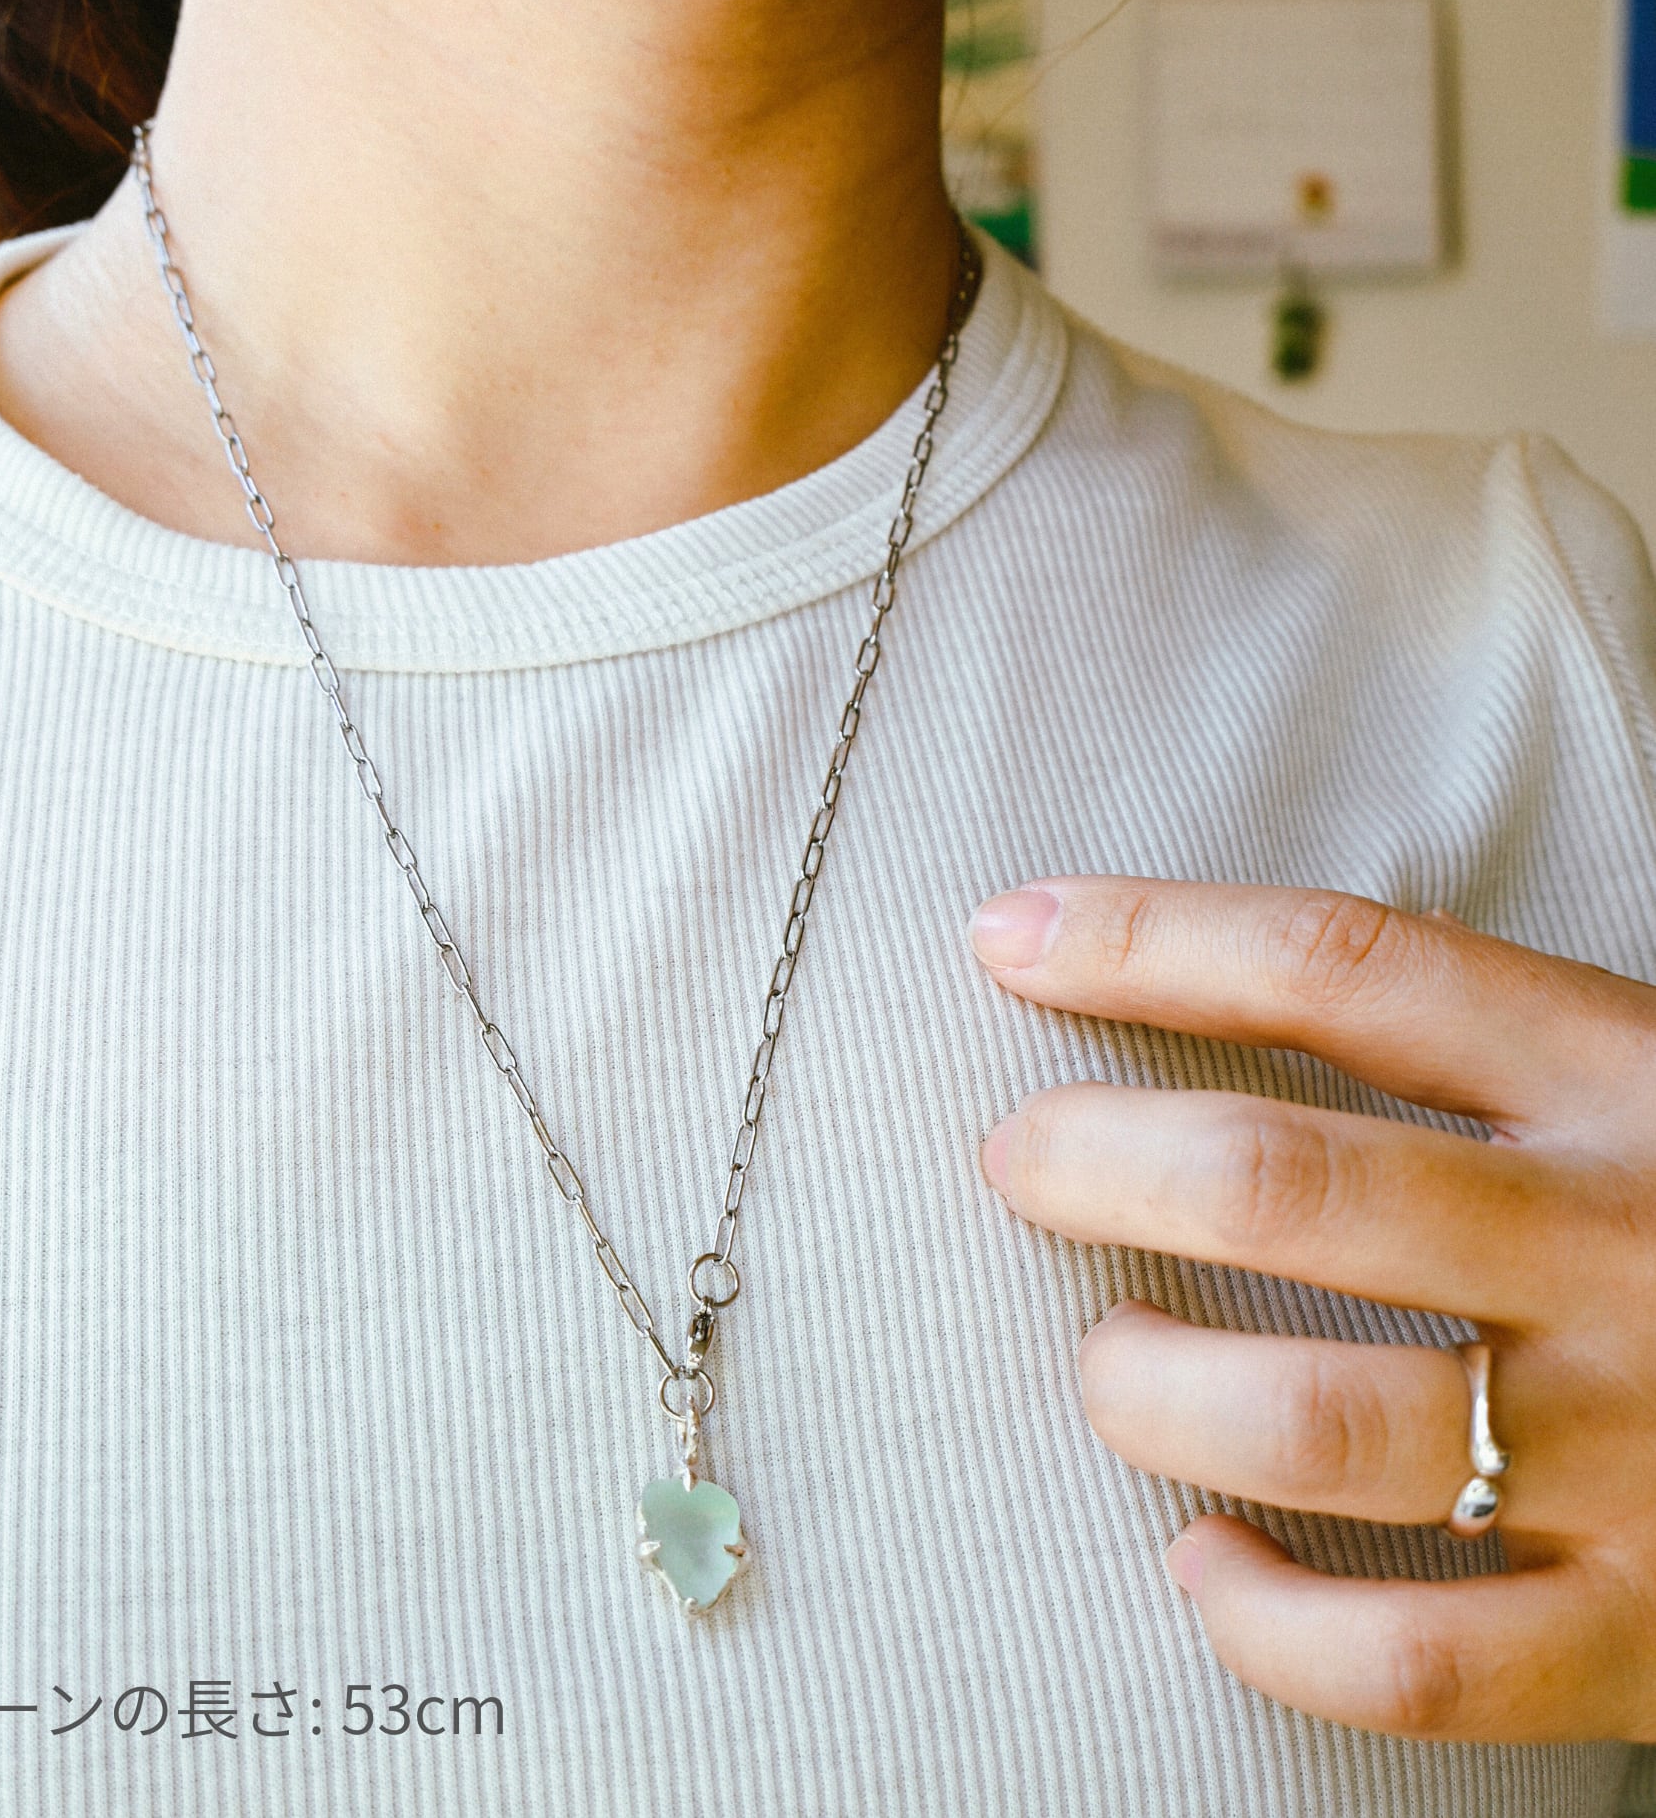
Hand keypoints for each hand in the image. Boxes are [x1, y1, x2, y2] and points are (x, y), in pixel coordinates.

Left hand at [967, 875, 1655, 1742]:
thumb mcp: (1640, 1085)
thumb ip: (1463, 1048)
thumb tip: (1162, 978)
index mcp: (1625, 1079)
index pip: (1339, 963)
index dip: (1147, 939)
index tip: (1006, 938)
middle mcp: (1622, 1248)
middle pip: (1283, 1183)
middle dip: (1094, 1158)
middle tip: (1018, 1158)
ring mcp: (1641, 1452)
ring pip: (1307, 1421)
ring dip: (1145, 1391)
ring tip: (1107, 1364)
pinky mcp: (1652, 1634)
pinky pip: (1406, 1660)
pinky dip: (1262, 1619)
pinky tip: (1204, 1563)